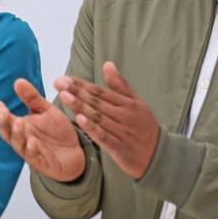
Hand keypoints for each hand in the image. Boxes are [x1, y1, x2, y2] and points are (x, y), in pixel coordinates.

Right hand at [0, 79, 85, 181]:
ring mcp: (30, 152)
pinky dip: (32, 150)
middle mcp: (22, 140)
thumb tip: (17, 81)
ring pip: (18, 146)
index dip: (0, 113)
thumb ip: (32, 98)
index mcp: (20, 127)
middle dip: (3, 123)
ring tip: (19, 123)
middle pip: (7, 133)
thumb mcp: (46, 111)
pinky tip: (33, 142)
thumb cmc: (57, 132)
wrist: (76, 152)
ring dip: (17, 135)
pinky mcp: (42, 163)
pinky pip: (34, 158)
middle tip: (3, 111)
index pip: (5, 120)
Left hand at [54, 61, 159, 179]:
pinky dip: (92, 128)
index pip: (100, 92)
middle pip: (97, 102)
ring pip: (98, 117)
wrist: (160, 155)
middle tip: (58, 83)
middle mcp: (126, 116)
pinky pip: (104, 136)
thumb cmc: (143, 126)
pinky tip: (80, 119)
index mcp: (128, 104)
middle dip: (76, 92)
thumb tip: (107, 64)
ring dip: (80, 106)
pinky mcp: (120, 148)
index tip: (64, 78)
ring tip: (64, 96)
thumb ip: (120, 85)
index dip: (81, 84)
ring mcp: (123, 132)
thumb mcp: (136, 103)